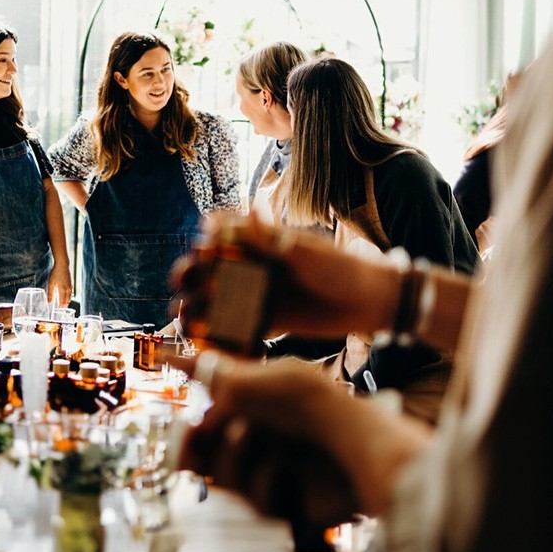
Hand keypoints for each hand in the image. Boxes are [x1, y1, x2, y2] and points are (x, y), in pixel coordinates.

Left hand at [47, 262, 72, 306]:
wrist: (62, 265)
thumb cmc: (56, 273)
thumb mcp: (51, 283)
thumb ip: (50, 293)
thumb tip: (49, 302)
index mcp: (63, 290)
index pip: (62, 301)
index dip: (61, 306)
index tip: (58, 309)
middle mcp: (68, 289)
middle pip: (67, 300)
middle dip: (65, 305)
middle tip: (61, 309)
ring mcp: (70, 286)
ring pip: (70, 296)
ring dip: (67, 301)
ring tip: (64, 304)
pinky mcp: (71, 283)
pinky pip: (71, 292)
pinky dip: (69, 296)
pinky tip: (67, 296)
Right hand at [173, 213, 400, 342]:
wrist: (371, 303)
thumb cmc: (341, 268)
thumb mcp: (305, 251)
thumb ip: (271, 238)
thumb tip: (243, 211)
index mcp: (261, 242)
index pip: (221, 233)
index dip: (204, 240)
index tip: (199, 250)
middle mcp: (254, 266)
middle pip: (211, 268)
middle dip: (191, 274)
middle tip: (181, 282)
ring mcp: (259, 294)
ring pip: (218, 299)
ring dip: (197, 305)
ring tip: (181, 316)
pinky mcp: (268, 320)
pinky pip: (238, 327)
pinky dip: (220, 332)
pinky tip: (205, 340)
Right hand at [177, 354, 360, 525]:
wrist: (352, 434)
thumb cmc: (302, 400)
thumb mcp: (248, 378)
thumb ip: (208, 373)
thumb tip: (170, 360)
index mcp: (249, 408)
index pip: (205, 415)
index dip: (182, 419)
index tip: (172, 409)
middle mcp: (257, 441)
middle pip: (203, 459)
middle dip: (190, 448)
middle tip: (190, 435)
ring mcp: (270, 474)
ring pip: (222, 480)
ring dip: (230, 454)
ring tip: (247, 433)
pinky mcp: (285, 505)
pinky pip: (256, 500)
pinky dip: (266, 477)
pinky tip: (284, 466)